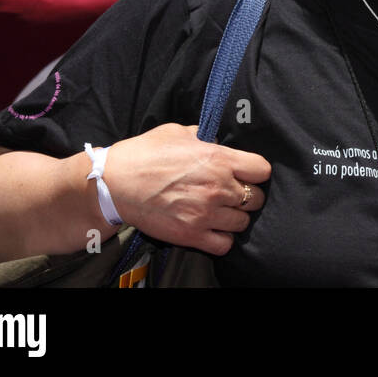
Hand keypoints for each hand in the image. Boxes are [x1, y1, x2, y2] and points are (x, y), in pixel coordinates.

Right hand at [103, 123, 271, 255]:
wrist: (114, 183)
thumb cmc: (145, 153)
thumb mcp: (179, 133)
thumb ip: (205, 137)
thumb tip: (217, 141)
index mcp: (219, 159)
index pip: (262, 170)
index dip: (256, 172)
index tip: (248, 173)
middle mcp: (219, 187)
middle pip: (257, 198)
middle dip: (248, 195)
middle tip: (233, 194)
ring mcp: (206, 213)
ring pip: (243, 222)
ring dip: (235, 217)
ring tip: (221, 212)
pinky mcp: (192, 235)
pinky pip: (224, 244)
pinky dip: (222, 239)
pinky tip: (212, 229)